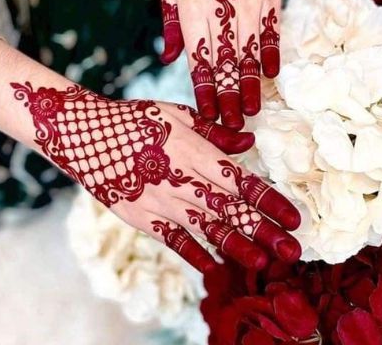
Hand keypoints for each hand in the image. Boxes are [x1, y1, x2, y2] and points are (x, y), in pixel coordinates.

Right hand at [11, 82, 300, 272]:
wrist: (87, 135)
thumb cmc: (137, 119)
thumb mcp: (178, 114)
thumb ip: (214, 132)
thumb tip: (248, 143)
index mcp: (195, 152)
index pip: (241, 181)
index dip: (270, 201)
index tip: (294, 218)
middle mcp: (183, 181)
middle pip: (230, 210)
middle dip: (264, 231)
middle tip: (293, 251)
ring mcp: (162, 202)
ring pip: (206, 229)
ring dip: (237, 247)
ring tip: (263, 263)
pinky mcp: (142, 217)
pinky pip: (173, 240)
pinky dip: (194, 254)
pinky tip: (212, 268)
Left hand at [160, 0, 280, 129]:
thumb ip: (171, 26)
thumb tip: (170, 60)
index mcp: (194, 14)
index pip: (198, 63)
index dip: (204, 92)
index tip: (207, 115)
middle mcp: (221, 15)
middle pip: (225, 66)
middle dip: (228, 99)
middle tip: (231, 125)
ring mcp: (248, 8)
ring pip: (249, 55)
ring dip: (250, 86)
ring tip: (251, 111)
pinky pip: (272, 34)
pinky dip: (270, 56)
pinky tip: (270, 76)